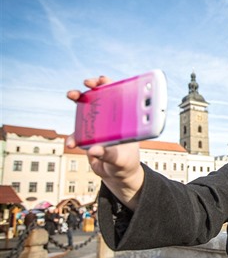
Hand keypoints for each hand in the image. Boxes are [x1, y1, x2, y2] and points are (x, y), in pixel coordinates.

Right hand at [66, 76, 143, 209]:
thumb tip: (94, 150)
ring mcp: (99, 127)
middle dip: (91, 87)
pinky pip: (77, 134)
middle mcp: (112, 120)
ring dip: (78, 100)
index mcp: (125, 121)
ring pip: (86, 110)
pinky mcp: (88, 138)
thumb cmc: (126, 164)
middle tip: (84, 85)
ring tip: (71, 95)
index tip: (101, 80)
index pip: (120, 96)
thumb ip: (108, 155)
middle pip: (101, 98)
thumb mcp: (121, 160)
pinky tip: (71, 143)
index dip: (110, 85)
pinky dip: (72, 137)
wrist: (118, 176)